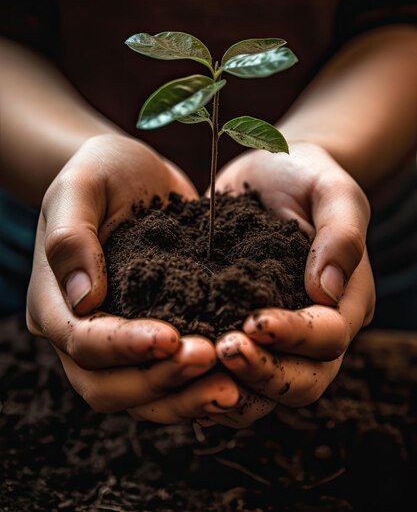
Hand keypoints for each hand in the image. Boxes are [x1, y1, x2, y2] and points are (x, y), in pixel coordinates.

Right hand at [27, 134, 239, 421]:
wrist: (131, 175)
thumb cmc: (100, 172)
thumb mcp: (80, 186)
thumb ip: (72, 236)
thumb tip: (84, 298)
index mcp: (54, 302)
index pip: (82, 343)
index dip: (124, 347)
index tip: (171, 337)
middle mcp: (81, 334)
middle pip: (108, 387)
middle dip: (159, 381)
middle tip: (211, 360)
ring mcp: (118, 342)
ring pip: (141, 397)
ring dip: (184, 397)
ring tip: (232, 386)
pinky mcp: (152, 338)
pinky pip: (169, 380)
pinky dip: (197, 387)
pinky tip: (236, 379)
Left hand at [204, 142, 374, 427]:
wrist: (269, 177)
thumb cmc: (307, 179)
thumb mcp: (333, 192)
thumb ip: (341, 234)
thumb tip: (327, 290)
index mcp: (344, 303)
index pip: (329, 339)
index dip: (295, 337)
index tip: (256, 321)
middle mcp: (312, 333)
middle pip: (300, 382)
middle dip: (262, 373)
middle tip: (222, 350)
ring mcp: (274, 340)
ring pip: (262, 392)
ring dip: (229, 387)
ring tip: (193, 363)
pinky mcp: (235, 330)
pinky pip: (225, 375)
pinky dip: (202, 380)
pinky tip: (172, 365)